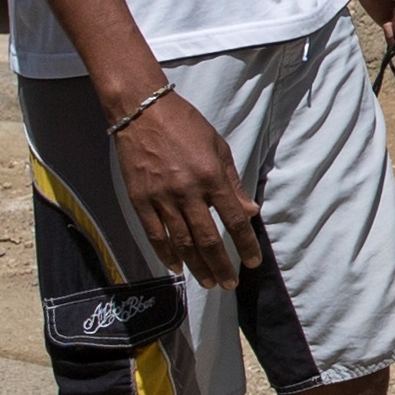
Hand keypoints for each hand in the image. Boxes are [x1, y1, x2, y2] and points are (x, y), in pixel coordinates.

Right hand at [111, 92, 264, 283]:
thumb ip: (233, 183)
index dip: (245, 245)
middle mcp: (188, 192)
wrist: (142, 111)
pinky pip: (155, 234)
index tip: (253, 262)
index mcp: (211, 177)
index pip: (234, 220)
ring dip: (197, 266)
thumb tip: (250, 212)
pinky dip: (166, 254)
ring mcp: (162, 198)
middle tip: (228, 283)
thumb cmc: (184, 124)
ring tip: (207, 283)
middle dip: (221, 265)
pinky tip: (177, 268)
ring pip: (182, 243)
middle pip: (208, 239)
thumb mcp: (218, 147)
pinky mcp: (140, 200)